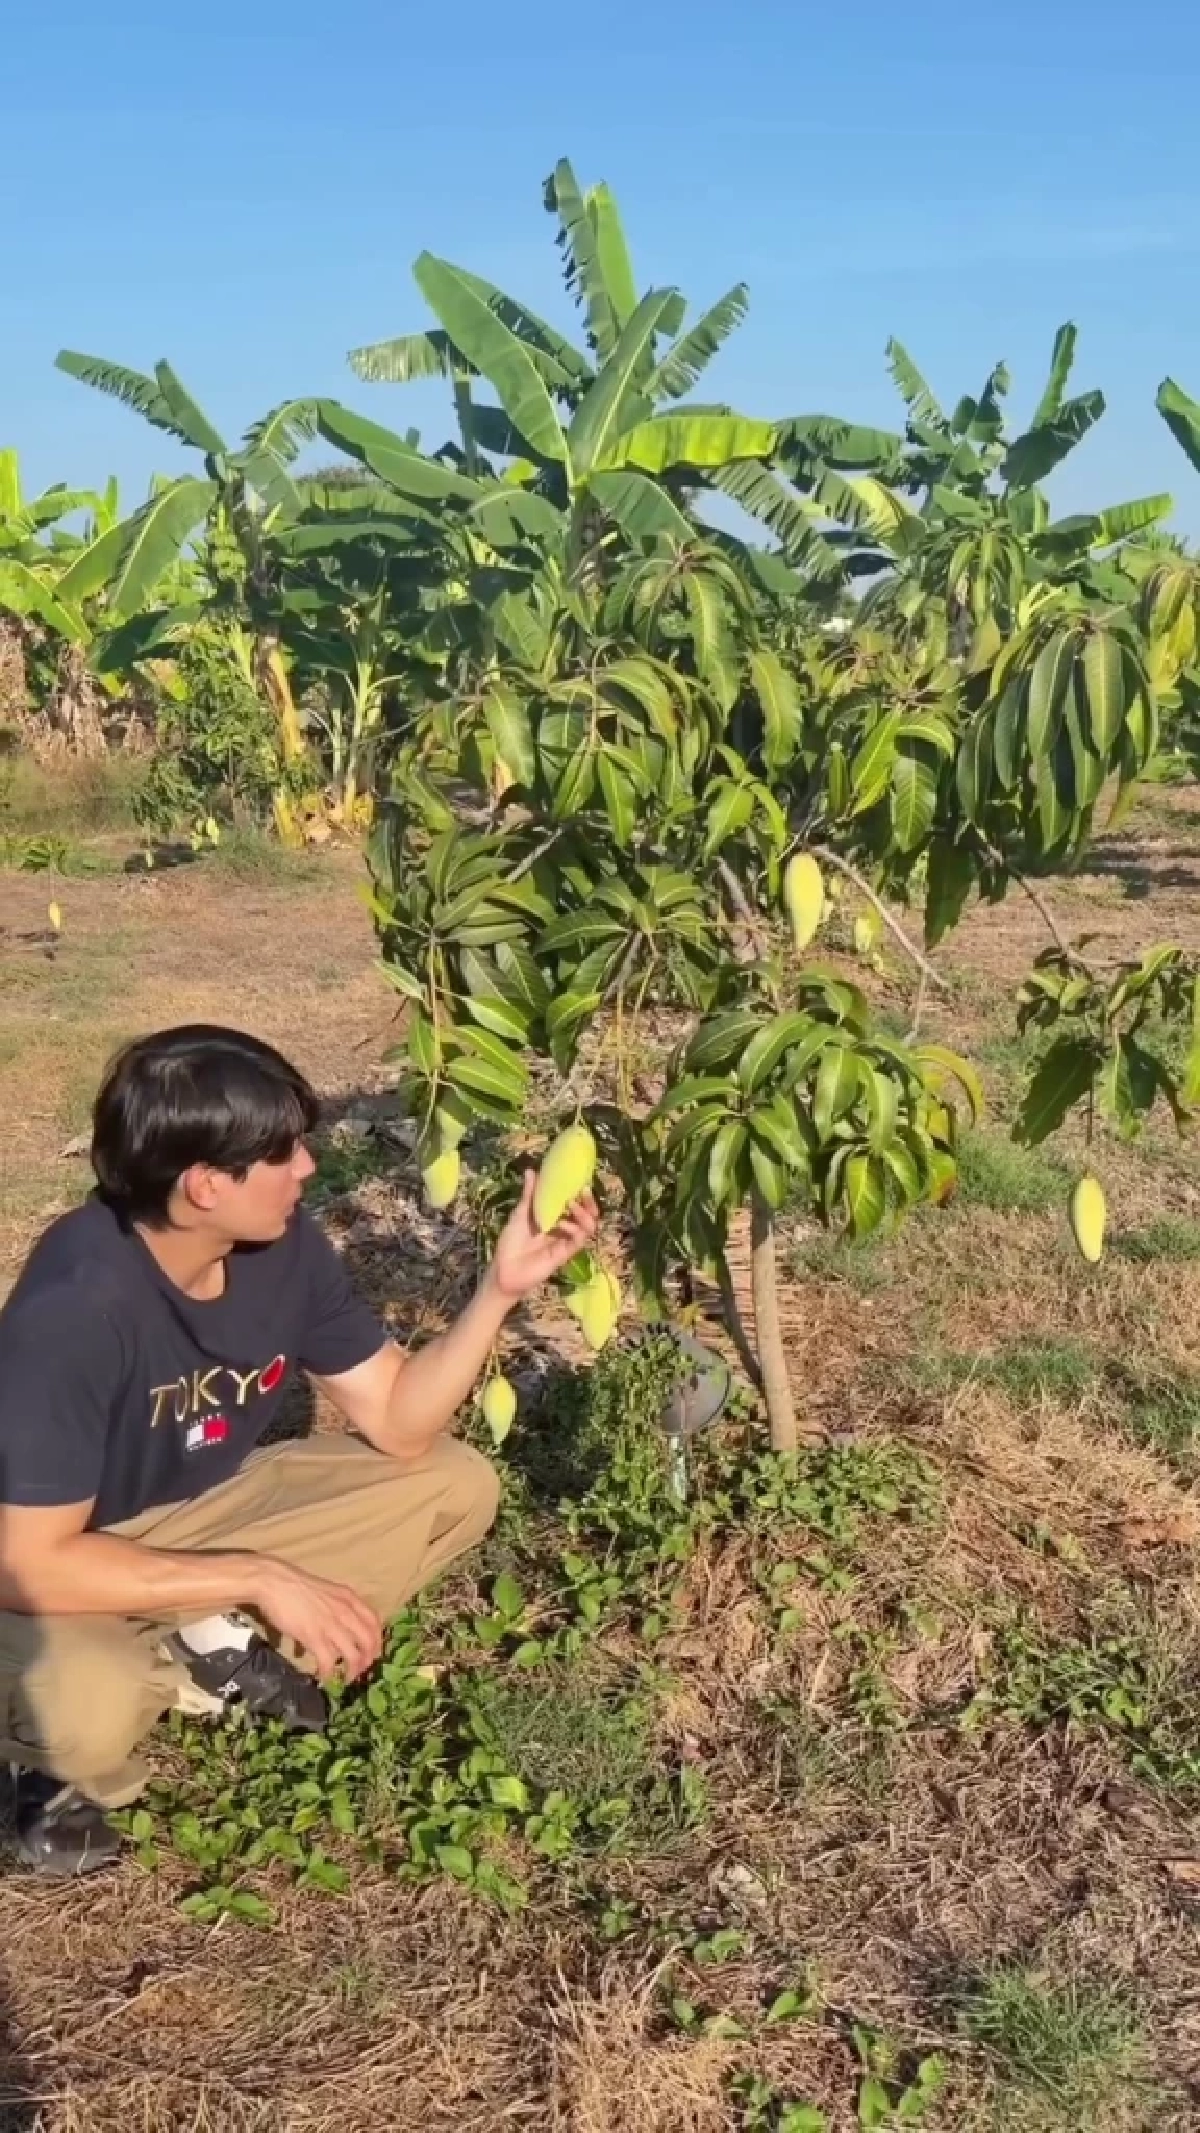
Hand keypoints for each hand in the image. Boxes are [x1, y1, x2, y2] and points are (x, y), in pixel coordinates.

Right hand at [250, 1558, 383, 1681]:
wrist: (274, 1582)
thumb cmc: (296, 1586)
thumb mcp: (326, 1592)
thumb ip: (335, 1609)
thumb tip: (334, 1630)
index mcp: (350, 1598)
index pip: (375, 1622)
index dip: (377, 1641)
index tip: (372, 1653)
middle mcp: (346, 1612)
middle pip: (369, 1642)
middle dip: (367, 1660)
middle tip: (360, 1670)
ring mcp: (331, 1625)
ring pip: (354, 1656)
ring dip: (352, 1671)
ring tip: (345, 1679)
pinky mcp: (315, 1637)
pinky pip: (329, 1662)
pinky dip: (329, 1674)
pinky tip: (324, 1678)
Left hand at [487, 1170, 599, 1302]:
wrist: (504, 1270)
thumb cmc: (510, 1242)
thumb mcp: (520, 1214)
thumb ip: (529, 1195)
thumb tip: (531, 1170)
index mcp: (553, 1217)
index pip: (574, 1203)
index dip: (580, 1193)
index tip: (580, 1182)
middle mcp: (563, 1228)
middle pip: (586, 1214)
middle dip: (588, 1202)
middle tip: (584, 1192)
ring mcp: (565, 1241)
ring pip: (587, 1226)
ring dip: (584, 1214)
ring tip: (572, 1206)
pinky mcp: (565, 1254)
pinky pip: (578, 1240)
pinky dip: (574, 1229)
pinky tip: (563, 1224)